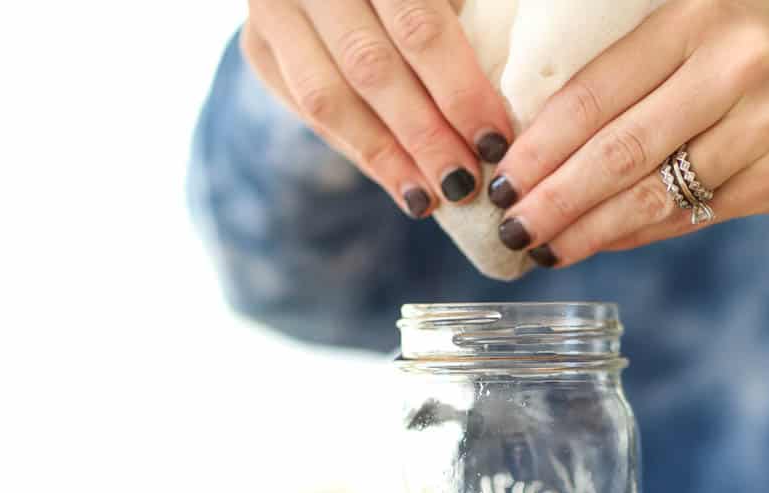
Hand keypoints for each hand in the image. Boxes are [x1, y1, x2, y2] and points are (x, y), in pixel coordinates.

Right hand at [241, 0, 512, 217]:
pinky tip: (399, 182)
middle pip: (370, 68)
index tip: (495, 141)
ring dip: (385, 157)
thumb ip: (468, 20)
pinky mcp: (258, 47)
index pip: (418, 27)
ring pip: (328, 99)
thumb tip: (510, 105)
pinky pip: (308, 112)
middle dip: (423, 135)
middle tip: (465, 183)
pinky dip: (359, 152)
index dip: (459, 90)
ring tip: (429, 199)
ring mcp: (273, 10)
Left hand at [485, 0, 768, 267]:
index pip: (597, 89)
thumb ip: (639, 71)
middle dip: (554, 196)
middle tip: (510, 226)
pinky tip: (598, 245)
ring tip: (542, 249)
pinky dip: (635, 236)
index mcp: (698, 16)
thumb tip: (541, 143)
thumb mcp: (710, 32)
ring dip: (588, 229)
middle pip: (619, 148)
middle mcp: (734, 65)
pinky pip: (688, 218)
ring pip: (652, 193)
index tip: (499, 176)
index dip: (540, 142)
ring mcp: (764, 125)